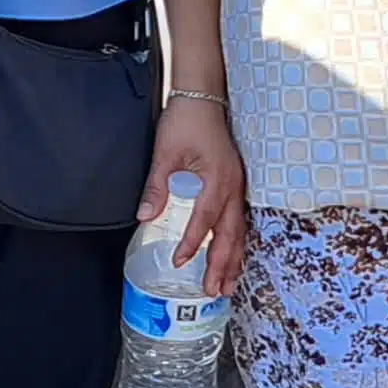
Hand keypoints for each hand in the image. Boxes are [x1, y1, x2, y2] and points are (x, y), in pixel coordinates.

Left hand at [153, 93, 251, 297]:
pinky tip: (233, 256)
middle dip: (224, 264)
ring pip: (240, 231)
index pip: (205, 221)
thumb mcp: (166, 152)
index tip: (180, 261)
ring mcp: (239, 186)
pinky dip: (237, 242)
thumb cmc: (186, 121)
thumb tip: (146, 216)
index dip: (192, 243)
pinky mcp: (237, 184)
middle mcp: (234, 187)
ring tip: (229, 284)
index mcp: (217, 180)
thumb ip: (157, 185)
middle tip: (216, 290)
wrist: (204, 96)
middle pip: (231, 234)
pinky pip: (240, 220)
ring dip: (235, 259)